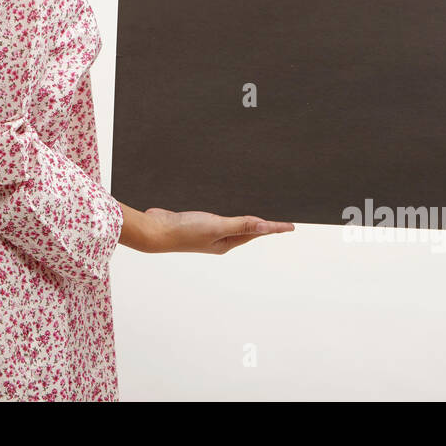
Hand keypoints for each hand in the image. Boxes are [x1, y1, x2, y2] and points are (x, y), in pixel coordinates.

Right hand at [143, 207, 294, 253]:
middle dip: (263, 223)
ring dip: (245, 216)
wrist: (154, 230)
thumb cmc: (183, 231)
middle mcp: (219, 238)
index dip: (274, 228)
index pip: (256, 233)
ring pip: (232, 222)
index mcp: (226, 243)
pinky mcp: (196, 220)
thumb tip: (264, 225)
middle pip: (247, 229)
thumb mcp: (215, 226)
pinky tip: (228, 202)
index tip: (291, 226)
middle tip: (279, 217)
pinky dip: (228, 209)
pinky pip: (218, 214)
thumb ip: (239, 224)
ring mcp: (207, 230)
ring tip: (260, 209)